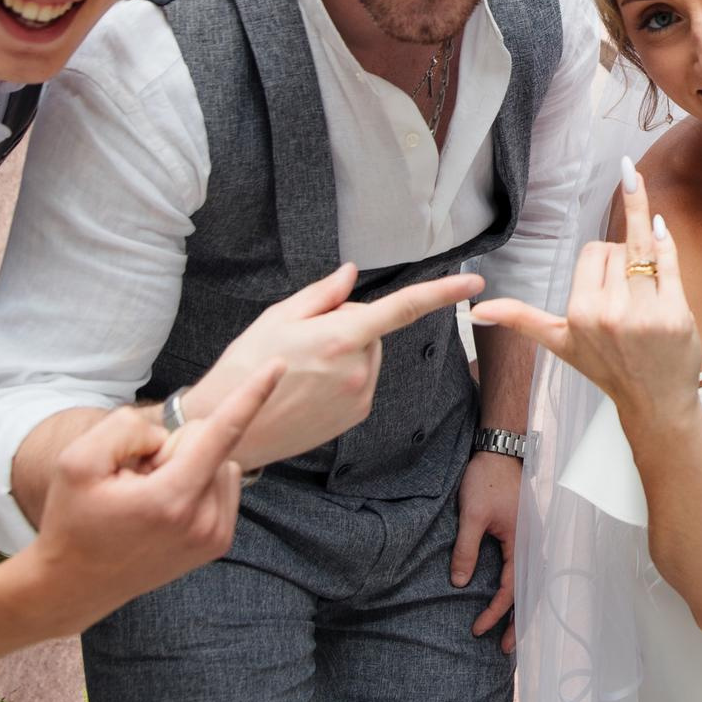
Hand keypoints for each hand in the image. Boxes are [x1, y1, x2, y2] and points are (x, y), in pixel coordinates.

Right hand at [23, 361, 286, 625]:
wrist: (76, 583)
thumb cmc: (73, 519)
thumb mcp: (77, 461)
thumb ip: (126, 429)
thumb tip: (167, 435)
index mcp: (172, 498)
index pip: (221, 431)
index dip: (252, 393)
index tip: (280, 365)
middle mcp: (204, 519)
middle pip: (205, 439)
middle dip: (170, 447)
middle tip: (131, 484)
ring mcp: (216, 534)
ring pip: (216, 459)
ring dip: (183, 467)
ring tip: (145, 500)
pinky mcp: (220, 541)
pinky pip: (218, 482)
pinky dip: (192, 485)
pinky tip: (161, 510)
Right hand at [185, 262, 484, 472]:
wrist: (229, 425)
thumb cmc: (247, 366)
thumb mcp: (277, 318)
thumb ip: (323, 296)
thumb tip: (352, 275)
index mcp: (341, 338)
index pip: (402, 309)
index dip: (441, 294)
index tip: (473, 284)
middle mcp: (359, 369)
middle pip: (370, 330)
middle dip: (347, 325)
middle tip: (304, 339)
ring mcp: (360, 396)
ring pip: (366, 356)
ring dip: (345, 352)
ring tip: (301, 366)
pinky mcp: (355, 416)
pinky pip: (360, 381)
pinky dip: (342, 376)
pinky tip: (308, 386)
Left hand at [452, 450, 521, 650]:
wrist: (500, 452)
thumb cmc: (486, 480)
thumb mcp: (472, 515)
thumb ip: (466, 550)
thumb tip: (460, 583)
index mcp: (523, 543)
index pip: (511, 590)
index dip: (494, 612)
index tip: (477, 629)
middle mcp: (533, 544)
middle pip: (530, 593)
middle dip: (518, 622)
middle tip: (505, 650)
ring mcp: (532, 539)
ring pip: (532, 583)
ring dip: (523, 609)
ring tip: (513, 632)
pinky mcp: (526, 534)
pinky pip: (527, 570)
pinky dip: (523, 590)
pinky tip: (514, 598)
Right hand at [473, 164, 701, 437]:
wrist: (654, 402)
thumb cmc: (608, 368)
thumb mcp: (559, 343)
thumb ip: (521, 319)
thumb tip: (476, 311)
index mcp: (580, 312)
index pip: (592, 251)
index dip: (602, 260)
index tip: (609, 284)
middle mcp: (609, 312)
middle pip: (618, 247)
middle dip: (624, 259)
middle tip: (631, 296)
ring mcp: (644, 312)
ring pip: (643, 248)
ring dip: (648, 251)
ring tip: (650, 269)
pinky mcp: (675, 312)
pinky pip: (669, 259)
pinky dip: (666, 240)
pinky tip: (661, 226)